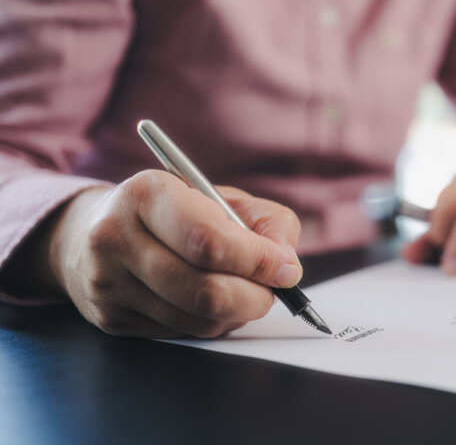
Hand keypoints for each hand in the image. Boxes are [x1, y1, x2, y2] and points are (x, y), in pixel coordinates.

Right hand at [38, 170, 301, 337]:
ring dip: (238, 313)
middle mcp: (117, 237)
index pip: (209, 240)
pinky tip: (214, 303)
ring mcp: (109, 283)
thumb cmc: (175, 211)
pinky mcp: (111, 319)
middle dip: (255, 296)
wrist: (96, 233)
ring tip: (245, 292)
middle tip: (273, 288)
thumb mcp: (222, 197)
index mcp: (147, 194)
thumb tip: (286, 263)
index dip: (256, 261)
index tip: (285, 269)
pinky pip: (182, 333)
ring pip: (197, 320)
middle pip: (205, 290)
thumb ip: (267, 222)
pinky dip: (213, 323)